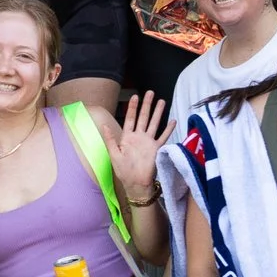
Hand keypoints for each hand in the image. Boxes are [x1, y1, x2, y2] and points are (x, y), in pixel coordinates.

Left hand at [110, 91, 166, 205]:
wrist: (136, 184)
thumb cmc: (124, 171)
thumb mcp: (114, 154)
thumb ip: (110, 139)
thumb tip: (103, 125)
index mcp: (128, 137)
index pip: (131, 118)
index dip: (133, 107)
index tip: (135, 96)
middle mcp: (139, 137)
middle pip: (144, 117)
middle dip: (147, 105)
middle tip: (150, 92)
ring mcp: (149, 142)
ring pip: (154, 123)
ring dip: (158, 113)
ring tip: (162, 101)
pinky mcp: (157, 149)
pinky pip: (163, 137)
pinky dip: (168, 129)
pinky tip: (172, 121)